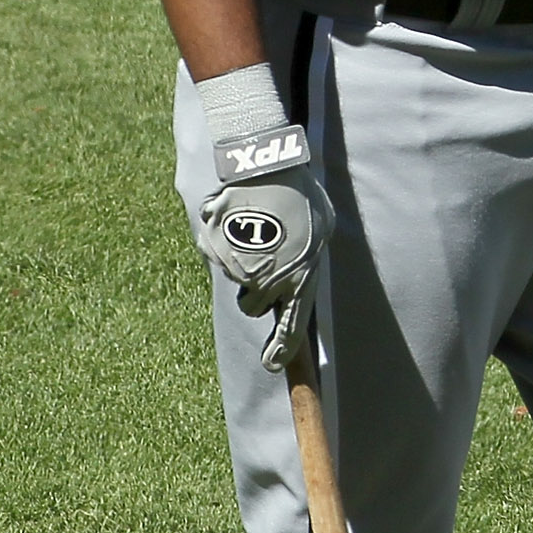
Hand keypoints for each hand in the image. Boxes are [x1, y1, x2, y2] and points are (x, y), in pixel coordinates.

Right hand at [193, 119, 334, 371]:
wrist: (265, 165)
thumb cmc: (301, 193)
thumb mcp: (322, 226)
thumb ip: (310, 256)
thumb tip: (301, 273)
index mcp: (298, 277)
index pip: (290, 327)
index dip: (281, 350)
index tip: (272, 366)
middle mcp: (266, 279)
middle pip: (253, 306)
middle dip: (256, 292)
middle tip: (266, 260)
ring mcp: (236, 266)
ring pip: (236, 279)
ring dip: (243, 264)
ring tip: (256, 229)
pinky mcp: (211, 249)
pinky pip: (218, 254)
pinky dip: (225, 241)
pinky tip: (239, 217)